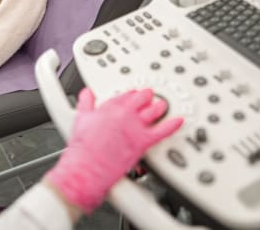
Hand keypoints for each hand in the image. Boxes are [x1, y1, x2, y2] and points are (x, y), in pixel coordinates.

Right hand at [45, 88, 182, 213]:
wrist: (88, 166)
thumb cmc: (84, 147)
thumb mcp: (81, 118)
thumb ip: (86, 103)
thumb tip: (87, 94)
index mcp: (110, 107)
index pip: (125, 95)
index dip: (131, 94)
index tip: (133, 94)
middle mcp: (125, 114)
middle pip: (142, 99)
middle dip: (146, 96)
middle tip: (149, 95)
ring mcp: (136, 127)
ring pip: (154, 111)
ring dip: (160, 107)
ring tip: (163, 105)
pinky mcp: (143, 142)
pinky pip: (162, 131)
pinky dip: (172, 126)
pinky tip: (178, 121)